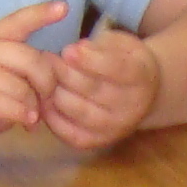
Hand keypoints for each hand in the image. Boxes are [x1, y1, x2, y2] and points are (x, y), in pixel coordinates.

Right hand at [0, 3, 63, 163]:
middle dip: (48, 83)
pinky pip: (7, 104)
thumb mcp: (4, 80)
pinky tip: (26, 123)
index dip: (41, 13)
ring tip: (32, 119)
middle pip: (30, 58)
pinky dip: (22, 115)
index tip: (63, 7)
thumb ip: (26, 72)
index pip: (17, 21)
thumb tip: (59, 72)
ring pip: (21, 86)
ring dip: (34, 107)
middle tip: (48, 102)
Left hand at [43, 25, 164, 151]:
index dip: (90, 61)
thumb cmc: (125, 61)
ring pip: (77, 111)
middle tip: (47, 60)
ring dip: (55, 93)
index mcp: (141, 77)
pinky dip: (52, 116)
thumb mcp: (121, 44)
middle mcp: (132, 107)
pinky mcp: (98, 142)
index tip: (68, 50)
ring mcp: (115, 129)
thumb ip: (101, 46)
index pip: (116, 69)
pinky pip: (69, 133)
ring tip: (44, 78)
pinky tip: (45, 100)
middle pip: (92, 90)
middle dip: (65, 73)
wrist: (143, 95)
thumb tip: (76, 50)